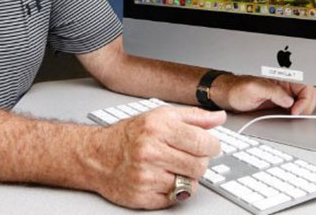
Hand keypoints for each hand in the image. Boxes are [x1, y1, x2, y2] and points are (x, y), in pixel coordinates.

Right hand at [89, 106, 224, 208]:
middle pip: (199, 166)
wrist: (96, 155)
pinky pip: (174, 199)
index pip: (203, 142)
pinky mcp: (141, 196)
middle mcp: (150, 152)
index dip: (212, 146)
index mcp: (158, 128)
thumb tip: (219, 117)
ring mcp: (145, 176)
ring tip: (171, 167)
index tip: (209, 146)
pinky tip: (160, 178)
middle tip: (188, 157)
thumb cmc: (129, 135)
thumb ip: (193, 117)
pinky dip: (172, 191)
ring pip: (189, 184)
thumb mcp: (161, 116)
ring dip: (185, 177)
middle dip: (199, 162)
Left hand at [214, 75, 315, 114]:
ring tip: (292, 117)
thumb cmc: (237, 90)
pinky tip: (289, 118)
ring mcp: (284, 94)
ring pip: (304, 102)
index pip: (306, 87)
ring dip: (302, 111)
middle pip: (309, 95)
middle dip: (306, 107)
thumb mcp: (254, 89)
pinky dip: (297, 114)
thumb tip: (289, 100)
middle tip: (294, 115)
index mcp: (282, 78)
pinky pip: (296, 108)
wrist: (228, 96)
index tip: (295, 111)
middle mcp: (286, 85)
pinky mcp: (281, 103)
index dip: (304, 101)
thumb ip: (273, 92)